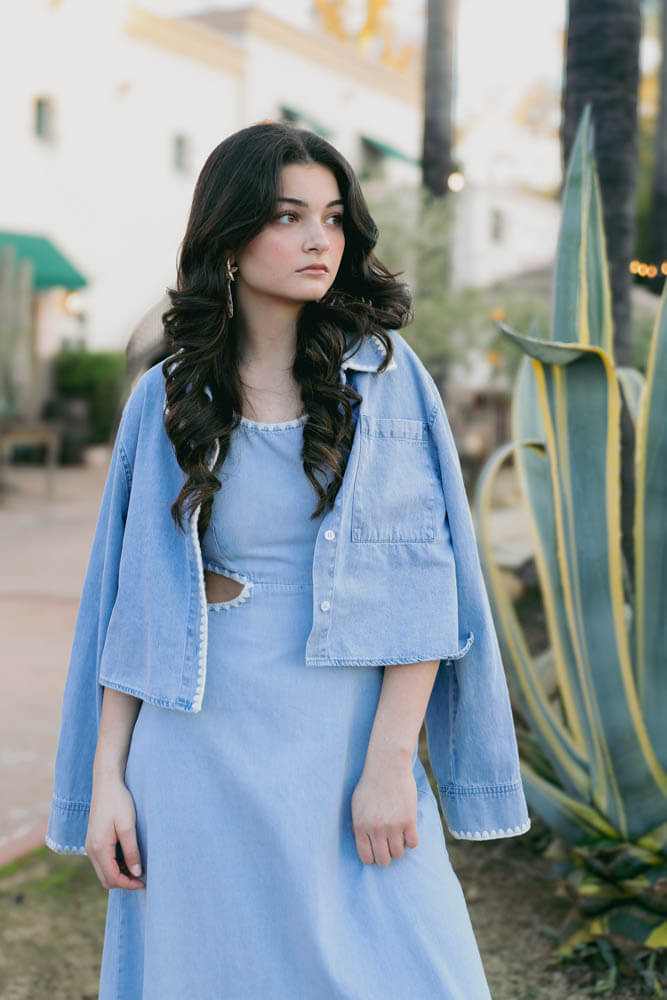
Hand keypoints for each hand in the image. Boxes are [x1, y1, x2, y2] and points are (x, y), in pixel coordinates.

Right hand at [85, 774, 144, 889]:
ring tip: (138, 867)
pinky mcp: (94, 840)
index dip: (129, 884)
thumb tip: (136, 873)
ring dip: (120, 874)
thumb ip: (132, 851)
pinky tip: (129, 857)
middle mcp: (91, 850)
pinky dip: (115, 865)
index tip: (144, 882)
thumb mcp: (128, 826)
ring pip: (104, 871)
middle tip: (142, 877)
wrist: (106, 783)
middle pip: (106, 879)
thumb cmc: (118, 801)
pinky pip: (103, 861)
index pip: (112, 878)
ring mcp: (90, 845)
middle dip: (124, 882)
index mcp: (98, 848)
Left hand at [350, 755, 418, 865]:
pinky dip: (411, 839)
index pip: (366, 857)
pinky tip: (407, 828)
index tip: (376, 850)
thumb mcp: (356, 805)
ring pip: (399, 853)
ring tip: (398, 833)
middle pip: (383, 860)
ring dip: (399, 846)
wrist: (387, 766)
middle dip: (386, 854)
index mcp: (361, 826)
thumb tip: (360, 842)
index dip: (372, 857)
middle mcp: (376, 829)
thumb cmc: (370, 784)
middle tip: (389, 843)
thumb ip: (357, 825)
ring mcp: (393, 826)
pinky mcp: (409, 820)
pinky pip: (413, 843)